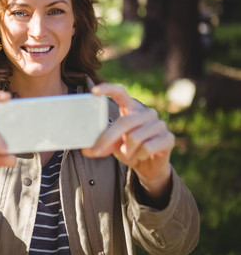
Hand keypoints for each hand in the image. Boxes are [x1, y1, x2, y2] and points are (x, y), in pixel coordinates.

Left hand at [82, 83, 173, 203]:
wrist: (150, 166)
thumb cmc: (129, 149)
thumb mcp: (112, 145)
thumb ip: (101, 144)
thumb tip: (86, 149)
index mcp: (131, 108)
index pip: (120, 92)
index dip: (107, 89)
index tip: (94, 91)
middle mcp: (147, 112)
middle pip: (124, 121)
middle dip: (108, 138)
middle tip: (97, 151)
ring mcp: (159, 124)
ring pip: (135, 138)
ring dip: (126, 152)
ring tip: (127, 155)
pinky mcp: (168, 138)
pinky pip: (147, 147)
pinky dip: (139, 156)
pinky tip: (141, 156)